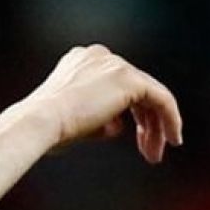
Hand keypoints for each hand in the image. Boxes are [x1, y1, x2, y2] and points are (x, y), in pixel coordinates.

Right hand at [21, 44, 182, 163]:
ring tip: (155, 153)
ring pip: (150, 96)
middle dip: (145, 122)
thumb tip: (117, 126)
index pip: (116, 85)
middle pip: (136, 90)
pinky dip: (170, 120)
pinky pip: (162, 99)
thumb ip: (98, 118)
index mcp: (81, 61)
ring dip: (156, 127)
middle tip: (148, 150)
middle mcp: (100, 57)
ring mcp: (116, 65)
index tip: (131, 136)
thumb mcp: (73, 119)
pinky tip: (171, 139)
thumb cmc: (46, 127)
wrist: (39, 122)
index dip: (127, 113)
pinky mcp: (130, 80)